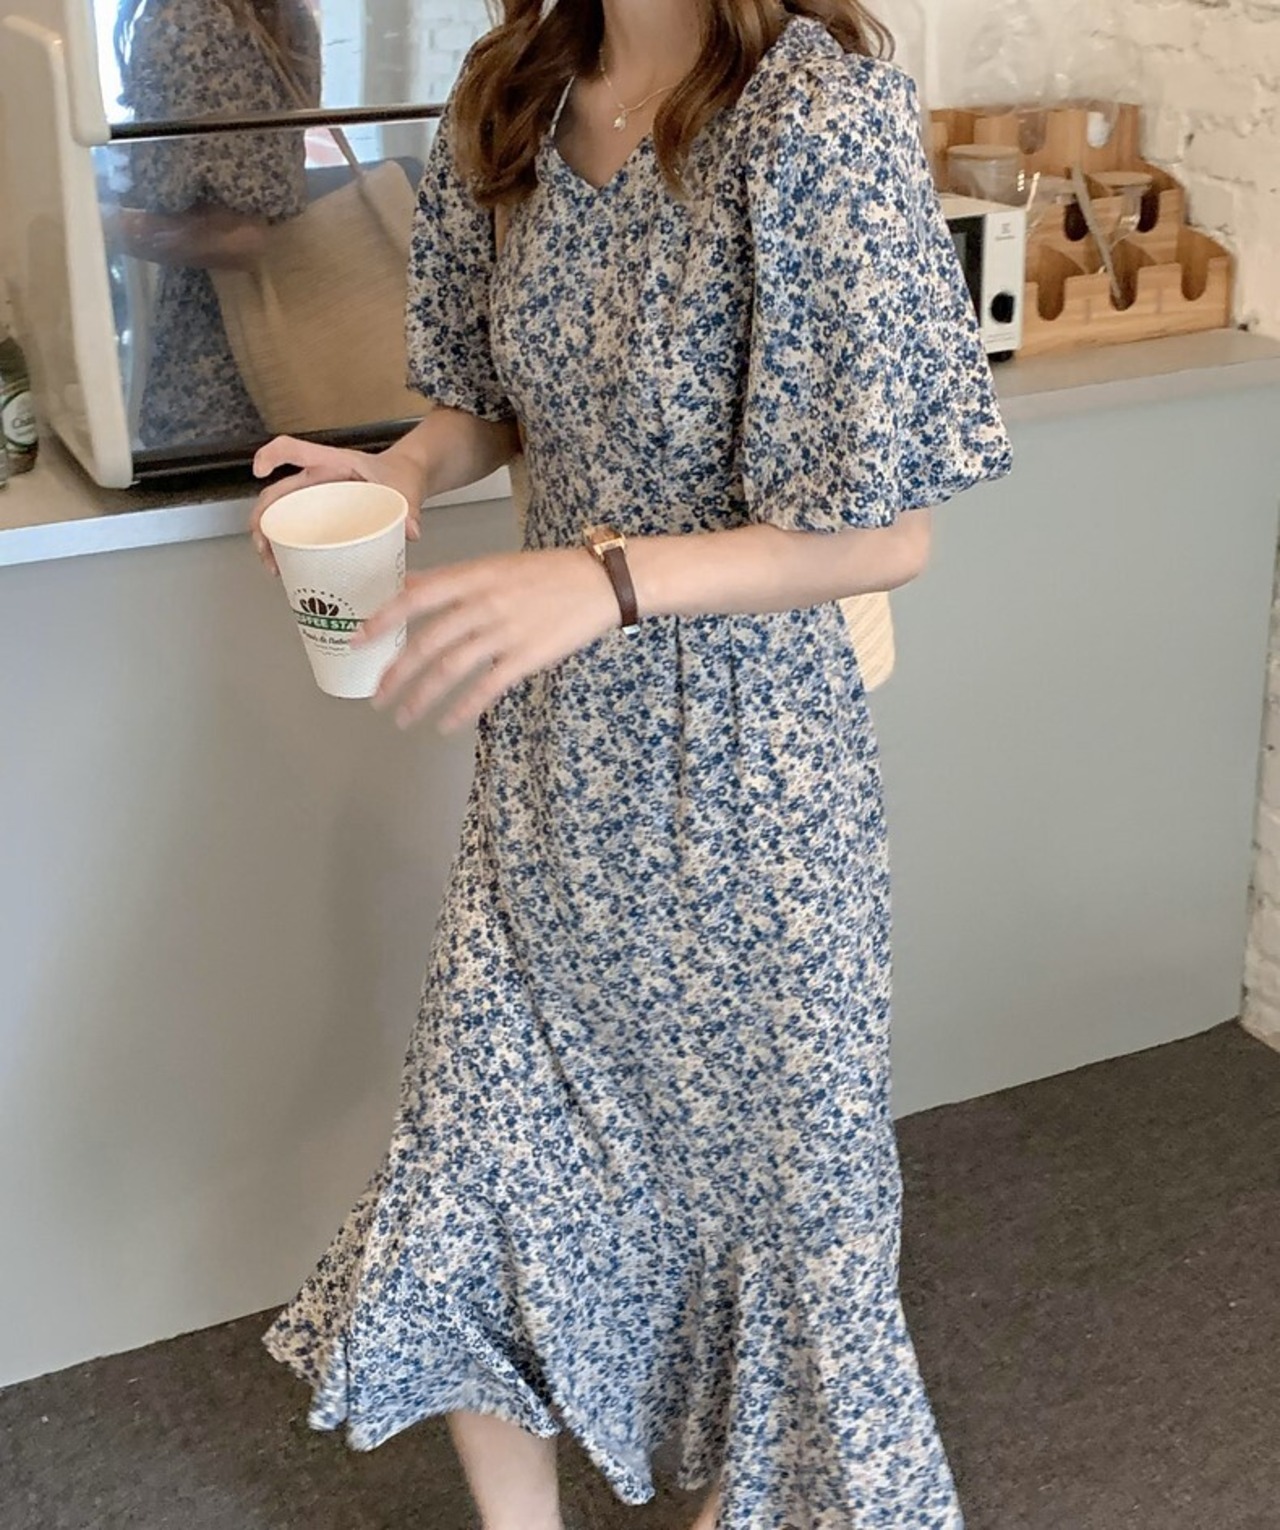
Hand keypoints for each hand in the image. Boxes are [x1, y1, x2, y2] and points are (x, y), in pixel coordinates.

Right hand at [249, 436, 429, 573]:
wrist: (407, 479)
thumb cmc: (399, 474)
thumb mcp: (405, 487)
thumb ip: (409, 507)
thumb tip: (411, 531)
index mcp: (333, 463)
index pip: (293, 450)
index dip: (271, 456)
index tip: (259, 471)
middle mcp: (318, 480)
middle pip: (277, 493)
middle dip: (262, 519)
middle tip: (264, 546)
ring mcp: (318, 499)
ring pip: (281, 514)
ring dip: (269, 538)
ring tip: (273, 565)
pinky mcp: (323, 517)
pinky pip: (299, 529)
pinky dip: (288, 547)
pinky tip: (290, 567)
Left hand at [356, 545, 621, 731]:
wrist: (601, 582)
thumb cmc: (549, 573)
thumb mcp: (495, 565)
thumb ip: (451, 579)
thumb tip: (409, 585)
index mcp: (473, 576)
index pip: (415, 598)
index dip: (383, 620)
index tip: (359, 640)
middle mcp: (483, 602)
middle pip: (427, 641)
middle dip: (396, 673)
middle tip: (377, 697)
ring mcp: (505, 631)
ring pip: (450, 669)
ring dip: (421, 697)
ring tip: (403, 717)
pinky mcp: (527, 657)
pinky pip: (486, 688)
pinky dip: (462, 709)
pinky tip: (446, 724)